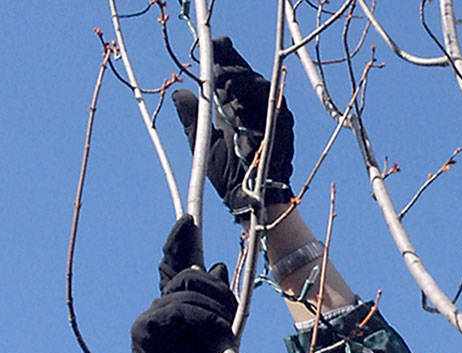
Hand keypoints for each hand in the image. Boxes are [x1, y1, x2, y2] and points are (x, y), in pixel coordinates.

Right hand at [131, 216, 235, 352]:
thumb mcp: (220, 332)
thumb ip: (219, 301)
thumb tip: (217, 263)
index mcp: (178, 305)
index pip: (174, 264)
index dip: (179, 241)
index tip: (188, 219)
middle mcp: (161, 306)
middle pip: (189, 275)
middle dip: (217, 289)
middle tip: (231, 314)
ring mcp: (150, 316)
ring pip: (186, 291)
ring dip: (214, 309)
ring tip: (224, 334)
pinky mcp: (144, 329)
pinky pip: (178, 311)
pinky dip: (203, 319)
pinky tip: (216, 333)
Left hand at [172, 36, 294, 216]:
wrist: (248, 197)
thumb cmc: (227, 172)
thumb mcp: (202, 142)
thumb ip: (192, 117)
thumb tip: (178, 92)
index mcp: (235, 106)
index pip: (229, 74)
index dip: (221, 57)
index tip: (208, 46)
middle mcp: (253, 106)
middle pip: (244, 73)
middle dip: (230, 59)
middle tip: (215, 47)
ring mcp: (270, 114)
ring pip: (258, 84)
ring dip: (240, 75)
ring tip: (222, 72)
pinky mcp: (283, 125)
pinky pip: (272, 103)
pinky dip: (255, 95)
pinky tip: (238, 90)